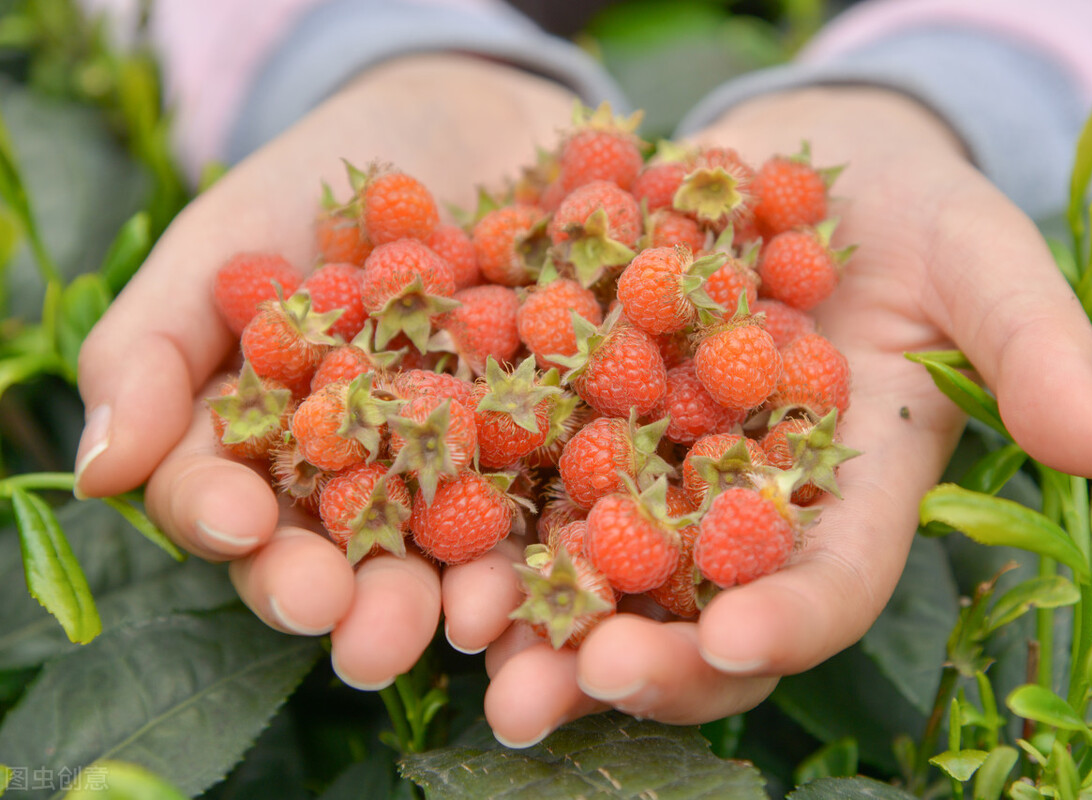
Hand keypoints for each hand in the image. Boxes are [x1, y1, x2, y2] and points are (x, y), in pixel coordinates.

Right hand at [73, 54, 575, 688]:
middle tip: (363, 640)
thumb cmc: (327, 181)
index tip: (242, 527)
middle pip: (349, 558)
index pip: (229, 502)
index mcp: (268, 446)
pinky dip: (561, 540)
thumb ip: (151, 346)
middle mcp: (365, 481)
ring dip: (459, 601)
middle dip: (355, 603)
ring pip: (455, 557)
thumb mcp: (227, 238)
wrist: (473, 127)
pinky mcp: (558, 452)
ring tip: (465, 627)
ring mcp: (464, 473)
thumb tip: (97, 473)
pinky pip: (559, 506)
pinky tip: (565, 566)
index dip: (229, 522)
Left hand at [449, 86, 1091, 745]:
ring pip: (597, 572)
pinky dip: (476, 513)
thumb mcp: (979, 258)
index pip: (825, 583)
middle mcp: (743, 511)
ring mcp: (656, 476)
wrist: (796, 162)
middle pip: (693, 612)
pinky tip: (419, 531)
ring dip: (535, 623)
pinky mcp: (578, 424)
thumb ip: (1033, 347)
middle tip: (566, 690)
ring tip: (474, 655)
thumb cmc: (910, 213)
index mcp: (846, 497)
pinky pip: (523, 482)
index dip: (787, 618)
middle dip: (636, 659)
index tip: (736, 644)